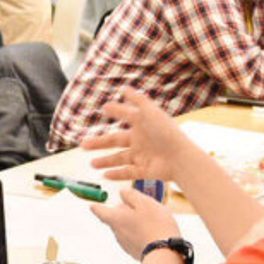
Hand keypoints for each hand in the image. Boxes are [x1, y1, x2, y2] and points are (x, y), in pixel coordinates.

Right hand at [81, 87, 196, 182]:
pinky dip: (117, 174)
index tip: (104, 108)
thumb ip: (136, 100)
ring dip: (105, 161)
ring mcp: (142, 156)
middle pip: (115, 141)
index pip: (125, 117)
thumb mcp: (149, 112)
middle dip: (99, 143)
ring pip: (119, 159)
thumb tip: (123, 88)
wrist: (180, 158)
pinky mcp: (144, 171)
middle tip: (83, 145)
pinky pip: (128, 173)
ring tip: (92, 164)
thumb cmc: (166, 133)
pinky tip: (105, 175)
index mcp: (142, 125)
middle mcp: (141, 141)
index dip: (116, 112)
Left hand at [87, 187, 179, 259]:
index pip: (99, 211)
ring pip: (124, 229)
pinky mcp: (135, 252)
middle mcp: (116, 232)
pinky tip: (152, 231)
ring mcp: (125, 244)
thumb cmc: (155, 225)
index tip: (93, 204)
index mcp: (115, 219)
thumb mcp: (144, 202)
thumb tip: (122, 193)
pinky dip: (139, 233)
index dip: (96, 206)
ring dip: (132, 223)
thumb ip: (131, 195)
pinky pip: (133, 239)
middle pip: (114, 219)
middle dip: (122, 212)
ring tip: (149, 219)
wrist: (165, 253)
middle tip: (136, 206)